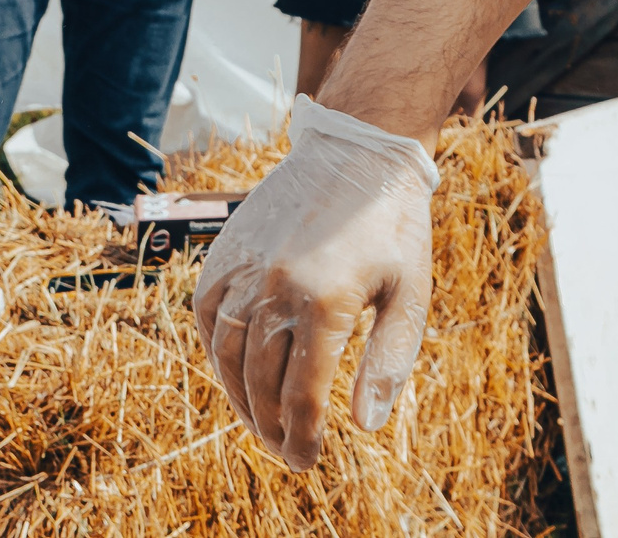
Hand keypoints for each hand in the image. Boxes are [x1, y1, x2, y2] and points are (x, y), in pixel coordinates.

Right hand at [192, 95, 440, 468]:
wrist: (354, 154)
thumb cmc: (391, 229)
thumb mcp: (409, 297)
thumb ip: (387, 363)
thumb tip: (363, 425)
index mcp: (325, 303)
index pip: (304, 397)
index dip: (303, 439)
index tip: (306, 463)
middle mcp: (275, 287)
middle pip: (262, 384)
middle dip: (272, 429)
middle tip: (286, 453)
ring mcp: (244, 268)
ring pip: (227, 355)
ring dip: (239, 399)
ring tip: (260, 424)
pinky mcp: (224, 254)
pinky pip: (208, 317)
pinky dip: (217, 353)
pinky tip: (236, 373)